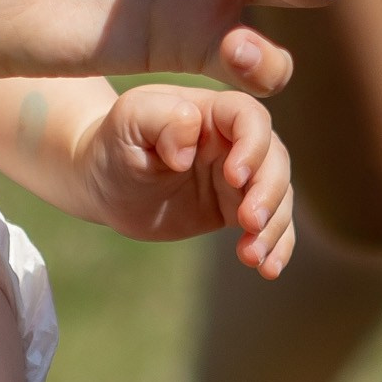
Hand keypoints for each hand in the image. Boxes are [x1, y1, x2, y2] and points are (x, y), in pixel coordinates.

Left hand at [71, 84, 295, 275]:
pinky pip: (268, 225)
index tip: (234, 177)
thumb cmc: (115, 143)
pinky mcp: (236, 208)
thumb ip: (158, 117)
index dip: (252, 146)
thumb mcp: (127, 122)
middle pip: (274, 159)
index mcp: (210, 112)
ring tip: (252, 257)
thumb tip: (190, 145)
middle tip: (249, 223)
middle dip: (269, 192)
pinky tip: (268, 268)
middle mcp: (233, 141)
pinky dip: (276, 246)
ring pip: (277, 195)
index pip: (250, 118)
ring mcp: (238, 176)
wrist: (104, 182)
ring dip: (273, 226)